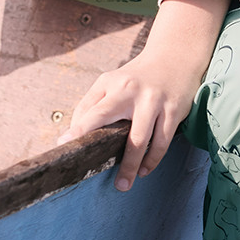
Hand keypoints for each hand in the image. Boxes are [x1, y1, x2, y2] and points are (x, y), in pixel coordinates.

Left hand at [59, 0, 231, 189]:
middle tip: (96, 175)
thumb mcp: (112, 81)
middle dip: (105, 150)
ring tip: (124, 184)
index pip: (91, 110)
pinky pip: (162, 141)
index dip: (78, 130)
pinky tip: (145, 169)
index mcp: (112, 84)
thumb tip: (74, 133)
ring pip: (140, 140)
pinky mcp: (173, 109)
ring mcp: (154, 100)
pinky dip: (152, 159)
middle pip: (114, 123)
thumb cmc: (138, 77)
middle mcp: (132, 90)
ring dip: (132, 166)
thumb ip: (93, 104)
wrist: (175, 56)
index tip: (64, 146)